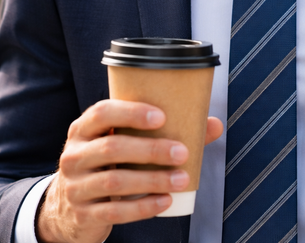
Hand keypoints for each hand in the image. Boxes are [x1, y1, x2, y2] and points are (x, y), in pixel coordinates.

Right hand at [35, 99, 222, 242]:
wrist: (69, 208)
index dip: (132, 113)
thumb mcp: (123, 142)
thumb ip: (165, 131)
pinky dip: (143, 207)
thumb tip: (213, 124)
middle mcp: (73, 154)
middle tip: (182, 152)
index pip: (102, 112)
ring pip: (115, 182)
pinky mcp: (82, 214)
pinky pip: (114, 211)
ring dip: (153, 180)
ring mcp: (74, 186)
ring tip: (182, 179)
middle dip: (151, 150)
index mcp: (83, 128)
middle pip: (112, 148)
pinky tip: (165, 202)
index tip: (162, 117)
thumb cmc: (108, 164)